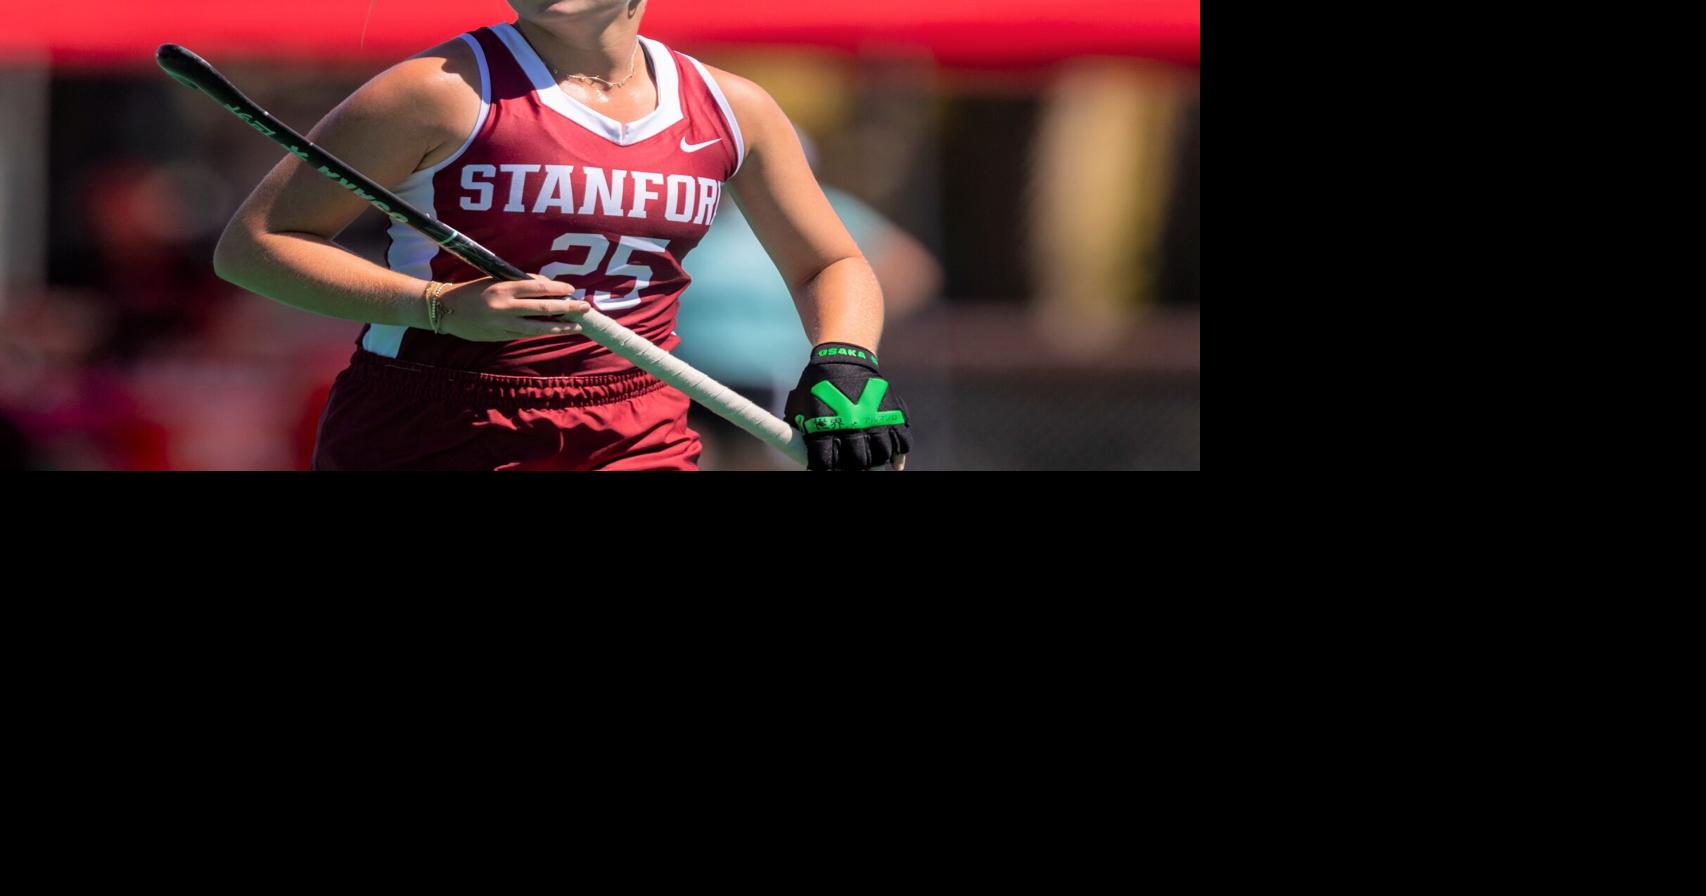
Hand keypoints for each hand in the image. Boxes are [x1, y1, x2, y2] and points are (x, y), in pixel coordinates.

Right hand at [436, 275, 592, 341]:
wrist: (445, 309)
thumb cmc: (471, 290)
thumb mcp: (493, 280)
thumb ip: (518, 283)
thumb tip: (545, 285)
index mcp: (503, 288)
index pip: (537, 288)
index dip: (557, 289)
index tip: (572, 290)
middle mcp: (505, 306)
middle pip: (543, 308)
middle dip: (567, 308)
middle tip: (585, 308)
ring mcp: (503, 324)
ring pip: (538, 327)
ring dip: (560, 327)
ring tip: (577, 326)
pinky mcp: (500, 337)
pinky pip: (525, 334)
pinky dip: (542, 332)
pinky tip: (555, 330)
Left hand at [784, 342, 911, 470]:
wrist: (844, 356)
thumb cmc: (818, 385)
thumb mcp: (800, 406)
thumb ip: (799, 430)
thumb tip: (799, 453)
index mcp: (826, 425)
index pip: (826, 462)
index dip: (827, 469)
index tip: (830, 468)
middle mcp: (852, 424)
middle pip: (858, 462)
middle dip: (855, 467)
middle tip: (854, 466)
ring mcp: (875, 419)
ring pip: (881, 454)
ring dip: (876, 461)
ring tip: (871, 462)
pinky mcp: (893, 413)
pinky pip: (903, 442)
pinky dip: (900, 456)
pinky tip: (894, 463)